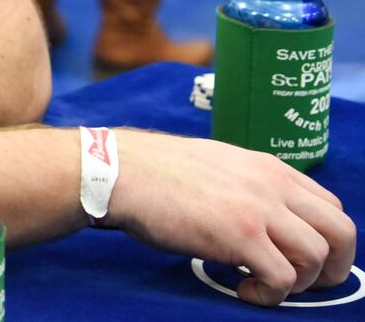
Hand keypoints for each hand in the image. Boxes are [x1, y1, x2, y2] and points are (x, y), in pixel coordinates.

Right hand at [108, 131, 355, 305]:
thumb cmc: (155, 172)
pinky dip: (270, 294)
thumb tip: (262, 218)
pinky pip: (283, 279)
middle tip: (304, 282)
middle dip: (334, 267)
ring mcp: (259, 210)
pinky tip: (243, 288)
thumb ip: (248, 185)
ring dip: (299, 283)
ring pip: (318, 258)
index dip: (325, 238)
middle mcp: (273, 185)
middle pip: (341, 232)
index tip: (300, 257)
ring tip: (263, 284)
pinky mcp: (241, 236)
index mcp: (269, 168)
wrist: (119, 172)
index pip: (330, 206)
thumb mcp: (217, 165)